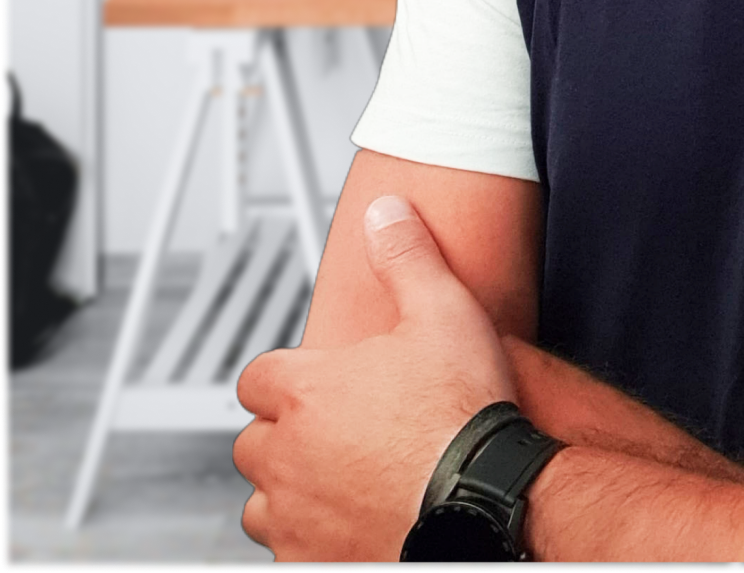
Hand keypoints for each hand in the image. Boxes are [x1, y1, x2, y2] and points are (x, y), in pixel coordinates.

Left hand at [235, 193, 516, 563]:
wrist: (484, 505)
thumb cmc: (463, 415)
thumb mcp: (443, 311)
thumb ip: (406, 256)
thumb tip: (383, 213)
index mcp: (306, 392)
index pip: (256, 378)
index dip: (284, 376)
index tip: (313, 380)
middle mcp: (287, 458)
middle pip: (252, 443)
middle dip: (282, 436)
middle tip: (330, 431)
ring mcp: (297, 522)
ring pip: (261, 508)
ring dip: (287, 495)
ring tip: (332, 484)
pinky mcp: (317, 566)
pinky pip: (290, 556)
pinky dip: (311, 545)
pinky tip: (349, 531)